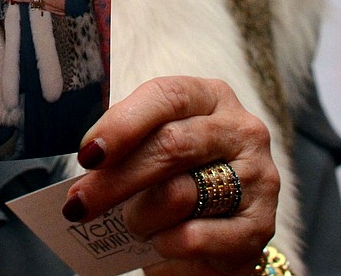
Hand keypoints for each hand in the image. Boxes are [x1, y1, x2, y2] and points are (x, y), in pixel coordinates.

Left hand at [62, 76, 279, 275]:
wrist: (223, 230)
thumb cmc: (179, 174)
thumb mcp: (156, 144)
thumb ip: (130, 142)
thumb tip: (89, 157)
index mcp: (210, 97)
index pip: (167, 97)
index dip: (123, 124)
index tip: (88, 154)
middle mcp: (241, 130)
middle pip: (172, 146)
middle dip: (117, 179)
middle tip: (79, 204)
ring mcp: (258, 177)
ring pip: (181, 193)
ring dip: (141, 215)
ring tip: (129, 222)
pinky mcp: (261, 226)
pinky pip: (198, 236)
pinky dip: (167, 243)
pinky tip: (159, 242)